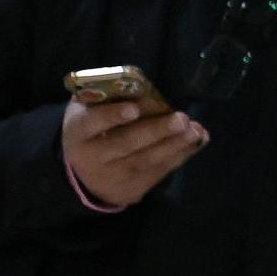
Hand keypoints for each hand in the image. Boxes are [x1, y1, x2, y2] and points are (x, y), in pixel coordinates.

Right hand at [61, 97, 207, 208]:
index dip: (112, 116)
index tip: (133, 108)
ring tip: (196, 131)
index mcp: (78, 132)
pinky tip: (198, 141)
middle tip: (181, 119)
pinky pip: (159, 172)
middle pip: (125, 144)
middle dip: (156, 131)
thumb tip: (142, 86)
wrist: (83, 174)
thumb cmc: (92, 130)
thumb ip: (107, 98)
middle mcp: (93, 157)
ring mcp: (113, 176)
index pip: (91, 123)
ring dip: (175, 144)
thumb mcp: (88, 111)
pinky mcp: (132, 188)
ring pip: (146, 160)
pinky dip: (180, 155)